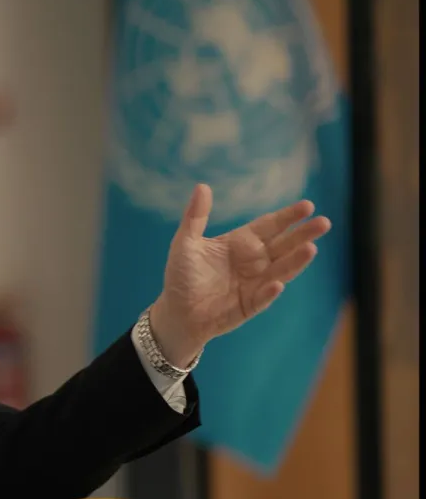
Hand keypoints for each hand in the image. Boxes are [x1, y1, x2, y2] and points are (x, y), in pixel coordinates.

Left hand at [149, 183, 332, 364]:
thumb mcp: (186, 243)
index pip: (270, 226)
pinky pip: (262, 298)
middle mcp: (253, 262)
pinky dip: (270, 291)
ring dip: (295, 261)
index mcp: (241, 243)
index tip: (308, 206)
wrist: (176, 312)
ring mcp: (254, 284)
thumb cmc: (182, 276)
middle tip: (324, 223)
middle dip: (303, 234)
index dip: (288, 216)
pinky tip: (278, 283)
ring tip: (311, 248)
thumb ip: (196, 217)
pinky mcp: (249, 305)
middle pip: (283, 245)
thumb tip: (202, 186)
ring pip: (281, 270)